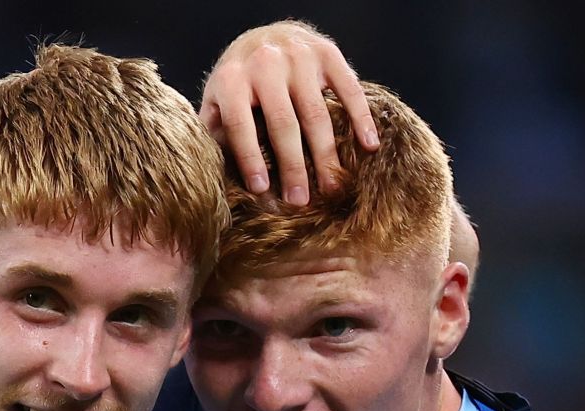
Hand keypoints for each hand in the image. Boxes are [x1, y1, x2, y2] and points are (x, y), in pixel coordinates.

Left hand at [200, 22, 378, 205]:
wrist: (265, 35)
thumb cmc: (239, 81)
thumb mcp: (217, 102)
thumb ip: (216, 133)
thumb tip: (218, 175)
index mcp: (232, 79)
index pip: (241, 125)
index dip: (250, 159)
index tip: (262, 190)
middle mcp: (265, 64)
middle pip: (283, 123)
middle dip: (293, 166)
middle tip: (300, 201)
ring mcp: (299, 56)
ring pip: (316, 113)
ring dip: (326, 154)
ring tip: (331, 187)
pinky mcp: (327, 53)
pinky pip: (349, 89)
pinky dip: (361, 118)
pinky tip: (368, 146)